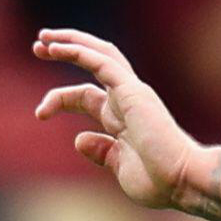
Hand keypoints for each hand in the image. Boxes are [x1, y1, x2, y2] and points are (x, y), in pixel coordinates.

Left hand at [32, 29, 208, 209]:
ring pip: (98, 54)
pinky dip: (77, 51)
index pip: (84, 96)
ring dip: (69, 43)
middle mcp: (126, 100)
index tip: (39, 112)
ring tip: (42, 40)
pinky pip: (101, 62)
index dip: (59, 98)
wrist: (182, 180)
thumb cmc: (158, 181)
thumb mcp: (120, 166)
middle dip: (66, 51)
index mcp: (121, 117)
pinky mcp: (132, 91)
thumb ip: (101, 151)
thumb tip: (79, 139)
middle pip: (93, 64)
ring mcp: (130, 93)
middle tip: (38, 45)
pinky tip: (55, 47)